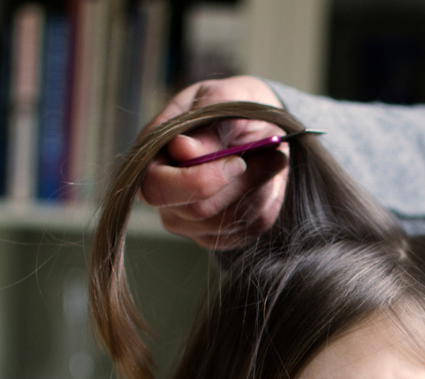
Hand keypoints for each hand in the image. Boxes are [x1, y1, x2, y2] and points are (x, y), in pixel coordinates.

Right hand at [140, 76, 289, 249]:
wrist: (260, 127)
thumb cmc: (234, 107)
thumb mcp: (226, 98)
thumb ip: (207, 120)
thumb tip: (182, 149)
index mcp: (152, 156)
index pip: (157, 187)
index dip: (198, 180)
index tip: (237, 161)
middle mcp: (164, 195)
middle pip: (197, 210)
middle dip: (241, 184)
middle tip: (272, 154)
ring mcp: (189, 220)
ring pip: (228, 221)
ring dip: (259, 189)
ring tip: (273, 159)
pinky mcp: (219, 235)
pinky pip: (248, 229)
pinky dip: (266, 202)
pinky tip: (268, 180)